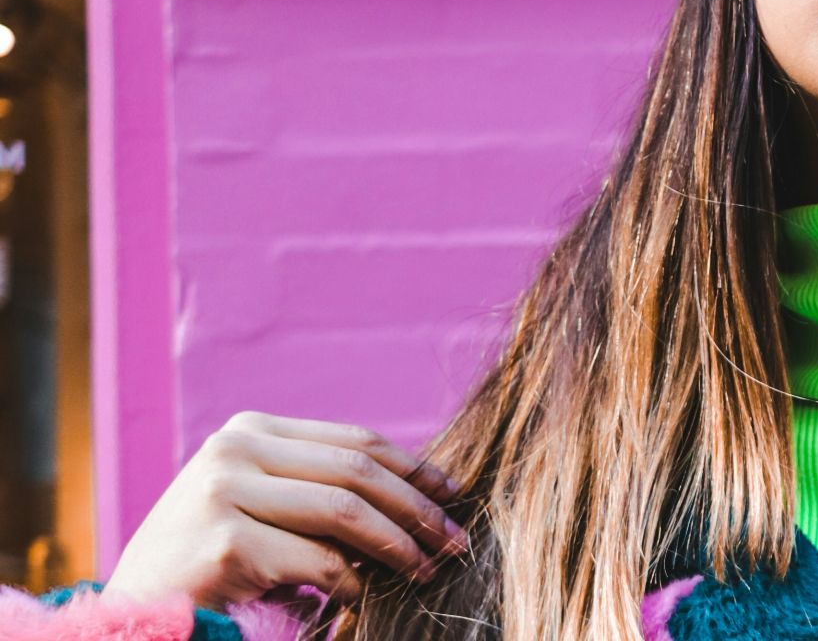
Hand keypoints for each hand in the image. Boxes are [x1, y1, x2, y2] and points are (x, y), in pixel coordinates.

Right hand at [101, 411, 469, 610]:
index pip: (354, 441)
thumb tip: (424, 496)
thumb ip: (321, 490)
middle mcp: (234, 450)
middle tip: (455, 540)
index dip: (413, 467)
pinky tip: (361, 598)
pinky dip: (351, 583)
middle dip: (417, 507)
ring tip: (427, 570)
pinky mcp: (225, 542)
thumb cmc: (210, 563)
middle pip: (357, 471)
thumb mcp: (264, 508)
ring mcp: (224, 492)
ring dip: (398, 546)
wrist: (135, 612)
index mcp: (249, 431)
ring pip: (345, 512)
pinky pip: (318, 562)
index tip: (454, 493)